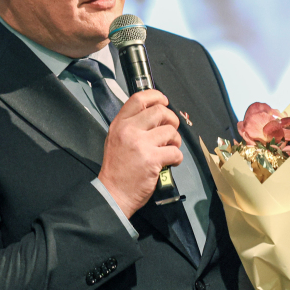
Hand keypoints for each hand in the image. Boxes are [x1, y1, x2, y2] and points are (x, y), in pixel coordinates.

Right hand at [97, 90, 182, 216]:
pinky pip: (175, 151)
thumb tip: (156, 115)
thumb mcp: (116, 139)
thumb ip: (132, 125)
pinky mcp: (152, 159)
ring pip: (171, 131)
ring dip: (175, 141)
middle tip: (170, 132)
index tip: (164, 101)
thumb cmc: (117, 169)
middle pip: (160, 111)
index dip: (156, 96)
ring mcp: (140, 144)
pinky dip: (177, 158)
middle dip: (171, 120)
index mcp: (120, 124)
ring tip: (169, 149)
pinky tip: (170, 163)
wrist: (113, 193)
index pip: (139, 98)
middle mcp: (129, 130)